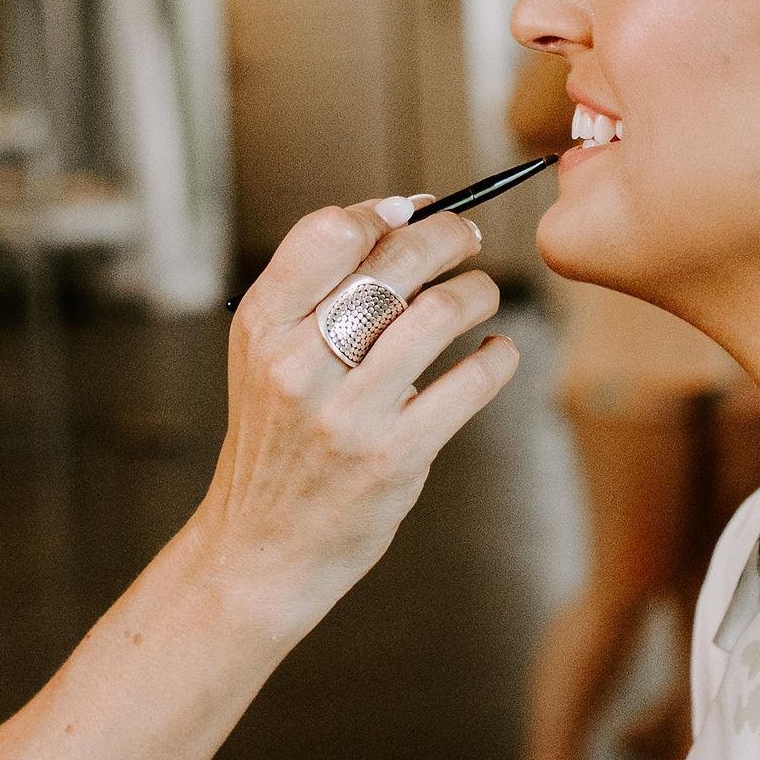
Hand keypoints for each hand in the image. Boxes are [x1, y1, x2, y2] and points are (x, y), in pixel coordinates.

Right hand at [194, 199, 517, 617]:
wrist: (261, 548)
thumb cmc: (276, 443)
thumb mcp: (264, 360)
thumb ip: (314, 293)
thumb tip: (398, 218)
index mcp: (261, 329)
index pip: (329, 233)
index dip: (383, 212)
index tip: (415, 211)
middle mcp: (298, 366)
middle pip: (394, 263)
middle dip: (448, 237)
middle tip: (469, 239)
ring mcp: (348, 415)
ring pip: (439, 313)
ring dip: (479, 290)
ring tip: (483, 294)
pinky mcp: (395, 457)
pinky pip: (470, 383)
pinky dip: (498, 355)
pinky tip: (494, 351)